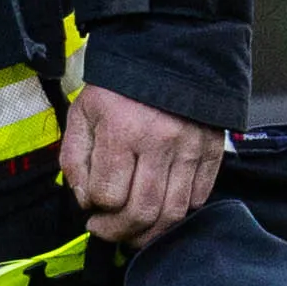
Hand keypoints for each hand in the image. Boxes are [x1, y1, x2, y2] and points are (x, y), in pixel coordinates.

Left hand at [63, 86, 225, 244]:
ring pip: (172, 214)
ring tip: (133, 229)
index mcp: (121, 131)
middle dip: (118, 232)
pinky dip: (178, 212)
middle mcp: (159, 143)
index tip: (91, 207)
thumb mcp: (83, 113)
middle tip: (107, 230)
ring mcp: (190, 149)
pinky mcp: (212, 151)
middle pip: (141, 213)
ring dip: (148, 232)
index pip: (107, 195)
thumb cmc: (119, 86)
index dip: (94, 208)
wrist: (168, 53)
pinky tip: (161, 207)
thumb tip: (85, 201)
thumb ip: (74, 159)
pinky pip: (198, 199)